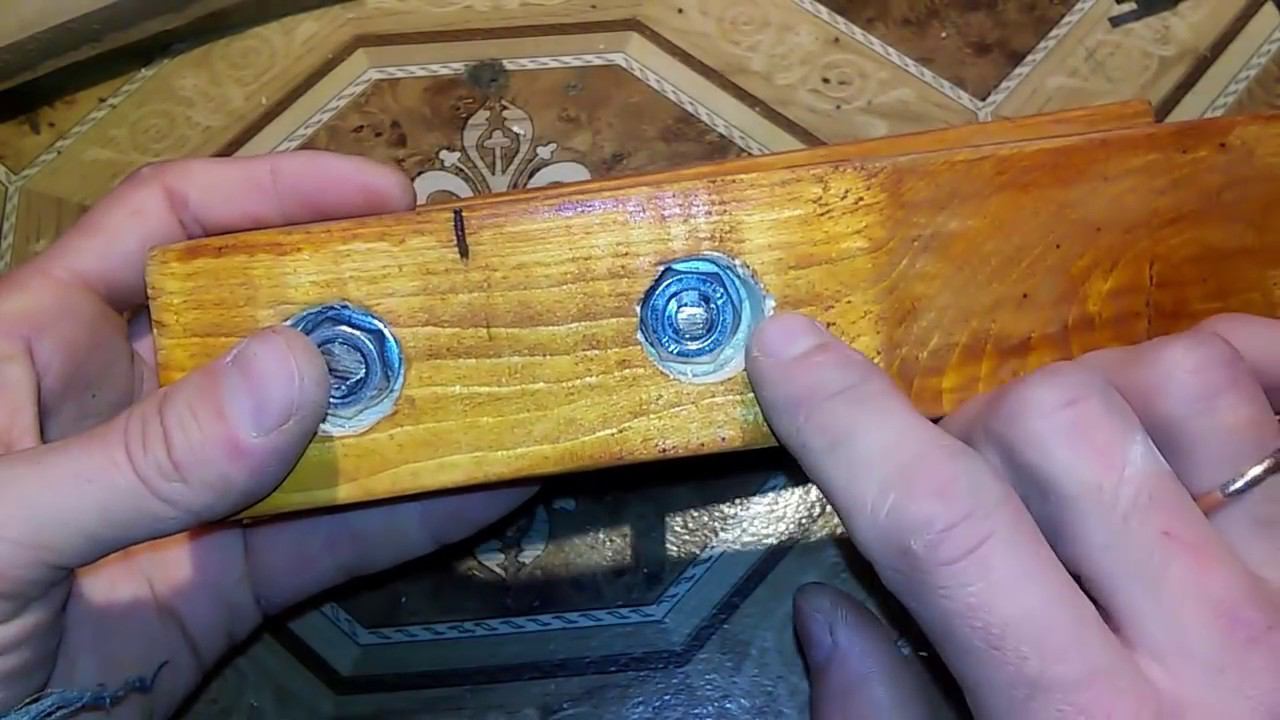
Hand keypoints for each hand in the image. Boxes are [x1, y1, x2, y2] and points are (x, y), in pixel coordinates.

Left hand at [0, 153, 532, 715]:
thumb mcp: (6, 523)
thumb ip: (145, 456)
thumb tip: (301, 368)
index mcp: (48, 343)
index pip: (170, 224)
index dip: (276, 194)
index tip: (385, 198)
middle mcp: (131, 403)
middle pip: (265, 324)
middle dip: (366, 305)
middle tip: (465, 295)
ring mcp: (188, 496)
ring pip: (313, 435)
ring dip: (406, 413)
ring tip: (502, 384)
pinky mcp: (226, 585)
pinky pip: (329, 542)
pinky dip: (409, 520)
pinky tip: (489, 488)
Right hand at [748, 313, 1279, 717]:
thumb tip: (828, 611)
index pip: (942, 527)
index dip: (849, 423)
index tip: (785, 347)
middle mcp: (1208, 644)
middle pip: (1056, 425)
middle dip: (980, 427)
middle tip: (976, 487)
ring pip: (1179, 380)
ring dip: (1100, 393)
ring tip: (1084, 459)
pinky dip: (1225, 364)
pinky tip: (1180, 410)